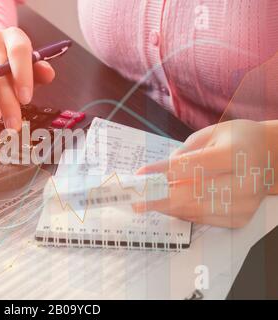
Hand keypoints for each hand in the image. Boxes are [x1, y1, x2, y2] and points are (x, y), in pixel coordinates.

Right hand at [0, 27, 55, 129]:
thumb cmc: (7, 63)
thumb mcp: (26, 65)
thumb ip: (38, 71)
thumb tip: (49, 74)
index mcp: (13, 37)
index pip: (19, 52)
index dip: (23, 76)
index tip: (26, 99)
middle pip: (0, 69)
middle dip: (8, 100)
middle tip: (13, 122)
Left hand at [134, 120, 274, 227]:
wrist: (268, 156)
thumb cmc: (235, 141)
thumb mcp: (210, 134)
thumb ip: (185, 153)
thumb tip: (160, 173)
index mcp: (237, 154)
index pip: (193, 166)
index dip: (163, 172)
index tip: (141, 175)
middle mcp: (245, 182)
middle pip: (193, 195)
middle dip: (159, 198)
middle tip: (136, 200)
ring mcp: (245, 203)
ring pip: (196, 211)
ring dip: (167, 208)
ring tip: (145, 203)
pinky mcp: (241, 218)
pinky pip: (204, 220)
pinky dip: (182, 213)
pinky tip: (168, 206)